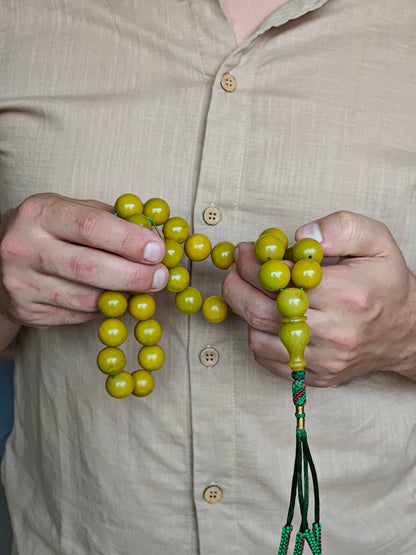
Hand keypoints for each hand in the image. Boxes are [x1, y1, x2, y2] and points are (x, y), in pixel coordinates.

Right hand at [0, 193, 167, 327]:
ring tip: (144, 287)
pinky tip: (115, 298)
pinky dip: (104, 309)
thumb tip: (154, 237)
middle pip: (88, 267)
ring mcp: (22, 283)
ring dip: (123, 296)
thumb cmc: (48, 230)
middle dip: (133, 275)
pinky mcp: (28, 311)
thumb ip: (110, 220)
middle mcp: (25, 248)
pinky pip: (78, 315)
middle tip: (160, 277)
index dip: (128, 240)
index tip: (157, 250)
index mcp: (40, 214)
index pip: (89, 226)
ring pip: (85, 298)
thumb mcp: (71, 211)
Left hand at [222, 211, 415, 385]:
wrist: (407, 332)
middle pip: (262, 312)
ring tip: (249, 292)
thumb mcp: (377, 242)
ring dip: (245, 312)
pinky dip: (258, 336)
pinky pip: (269, 360)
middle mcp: (335, 331)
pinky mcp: (318, 376)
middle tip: (234, 271)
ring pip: (260, 337)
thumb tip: (302, 234)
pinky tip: (268, 318)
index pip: (282, 279)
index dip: (254, 263)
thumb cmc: (387, 285)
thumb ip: (342, 228)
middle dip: (237, 286)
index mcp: (347, 294)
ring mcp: (325, 358)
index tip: (246, 251)